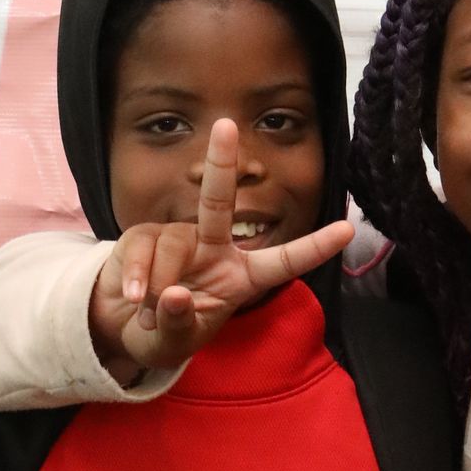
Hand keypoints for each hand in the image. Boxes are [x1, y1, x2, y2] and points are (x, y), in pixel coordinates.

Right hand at [87, 118, 353, 375]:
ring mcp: (178, 239)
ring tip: (152, 313)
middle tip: (225, 124)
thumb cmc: (164, 335)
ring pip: (174, 241)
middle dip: (222, 164)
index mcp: (240, 277)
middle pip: (220, 203)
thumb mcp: (174, 345)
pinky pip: (144, 248)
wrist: (122, 329)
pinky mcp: (143, 237)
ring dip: (161, 282)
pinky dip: (139, 277)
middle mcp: (213, 249)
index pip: (283, 262)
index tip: (347, 230)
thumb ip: (179, 326)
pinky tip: (135, 298)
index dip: (313, 248)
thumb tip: (176, 295)